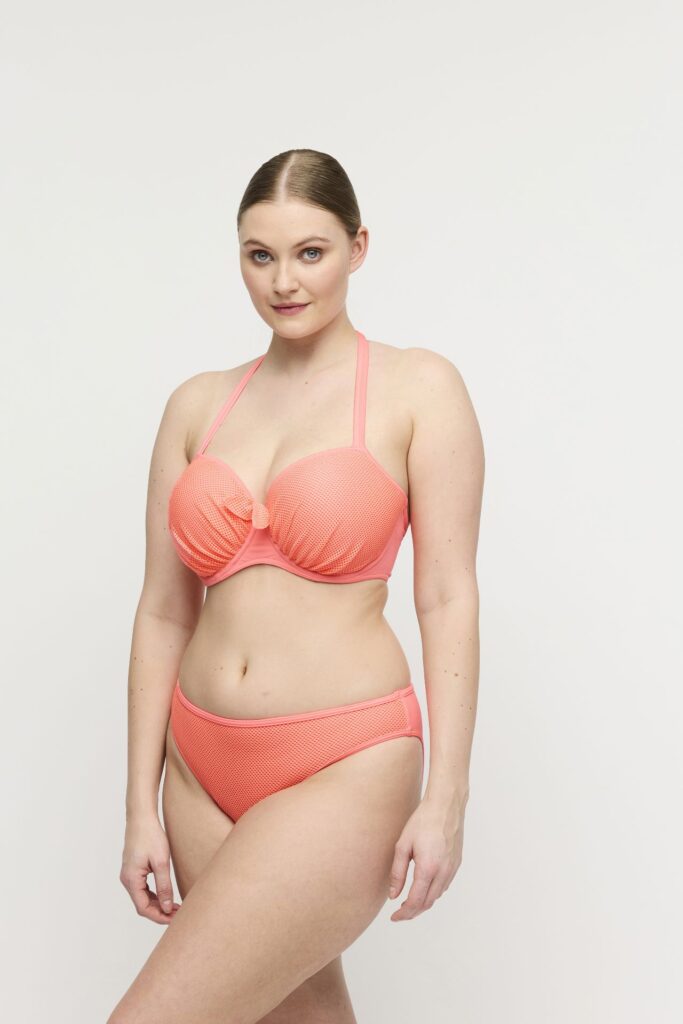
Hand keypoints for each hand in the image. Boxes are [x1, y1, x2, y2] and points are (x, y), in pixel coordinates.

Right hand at [119, 814, 181, 923]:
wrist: (141, 817)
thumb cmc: (150, 836)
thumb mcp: (161, 862)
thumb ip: (164, 886)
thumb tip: (167, 907)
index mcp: (131, 880)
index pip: (143, 908)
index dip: (159, 916)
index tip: (175, 918)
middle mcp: (127, 880)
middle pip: (142, 905)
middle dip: (160, 912)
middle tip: (179, 913)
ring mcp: (129, 874)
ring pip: (142, 898)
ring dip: (158, 904)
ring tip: (176, 906)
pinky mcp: (133, 869)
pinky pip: (142, 888)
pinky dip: (154, 895)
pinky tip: (167, 895)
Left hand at [387, 799, 464, 920]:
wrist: (445, 806)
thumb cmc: (422, 821)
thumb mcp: (403, 845)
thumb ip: (397, 873)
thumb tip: (393, 895)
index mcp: (429, 868)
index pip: (416, 901)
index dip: (404, 913)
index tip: (394, 917)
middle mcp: (444, 872)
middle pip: (428, 903)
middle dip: (413, 912)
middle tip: (399, 914)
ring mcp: (452, 868)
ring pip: (437, 896)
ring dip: (423, 903)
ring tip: (409, 903)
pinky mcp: (457, 864)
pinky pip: (444, 885)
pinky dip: (433, 892)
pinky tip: (423, 888)